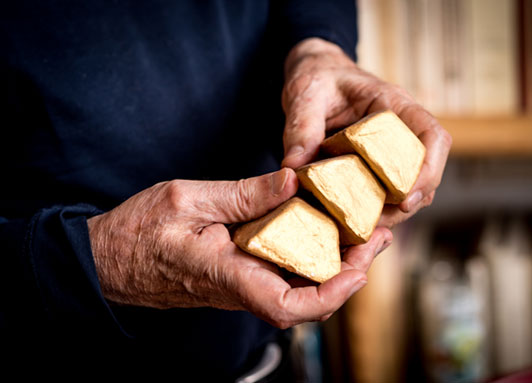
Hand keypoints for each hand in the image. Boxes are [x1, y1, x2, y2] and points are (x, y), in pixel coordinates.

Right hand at [87, 168, 388, 327]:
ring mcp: (239, 286)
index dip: (332, 293)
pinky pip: (284, 278)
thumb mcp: (187, 199)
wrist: (108, 257)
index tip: (360, 265)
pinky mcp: (238, 277)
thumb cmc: (138, 231)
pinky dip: (313, 259)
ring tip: (363, 230)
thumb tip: (293, 182)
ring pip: (300, 291)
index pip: (287, 306)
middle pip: (307, 302)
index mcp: (224, 274)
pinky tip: (325, 232)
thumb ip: (242, 195)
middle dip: (350, 273)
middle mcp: (238, 289)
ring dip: (337, 266)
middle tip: (377, 234)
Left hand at [281, 38, 451, 227]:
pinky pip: (382, 193)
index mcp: (393, 104)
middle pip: (423, 173)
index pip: (432, 135)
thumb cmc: (316, 77)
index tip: (406, 199)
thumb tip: (292, 169)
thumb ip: (301, 128)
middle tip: (377, 226)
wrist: (314, 75)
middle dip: (407, 203)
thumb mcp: (305, 94)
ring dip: (390, 213)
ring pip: (406, 189)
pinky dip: (371, 212)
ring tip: (362, 232)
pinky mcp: (374, 168)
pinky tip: (350, 225)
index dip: (429, 169)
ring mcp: (389, 151)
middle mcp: (399, 130)